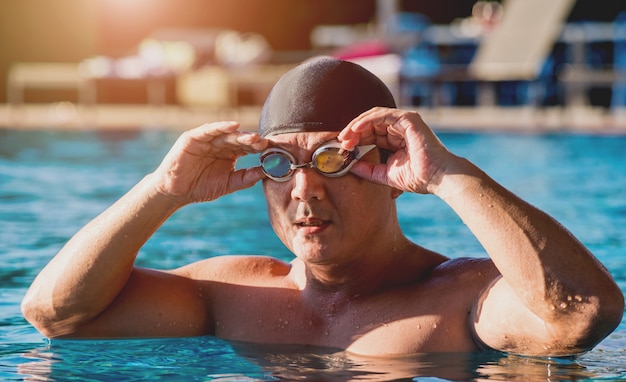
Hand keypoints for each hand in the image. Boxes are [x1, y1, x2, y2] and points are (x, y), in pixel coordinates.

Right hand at [151, 121, 267, 203]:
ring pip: (226, 134)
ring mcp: (207, 139)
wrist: (176, 192)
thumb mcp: (228, 184)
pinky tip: (234, 126)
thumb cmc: (200, 188)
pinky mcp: (194, 137)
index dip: (258, 148)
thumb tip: (266, 172)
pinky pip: (209, 130)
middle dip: (252, 141)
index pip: (246, 148)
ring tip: (253, 137)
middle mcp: (219, 144)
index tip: (271, 151)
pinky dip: (221, 127)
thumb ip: (246, 178)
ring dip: (240, 134)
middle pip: (239, 139)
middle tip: (264, 143)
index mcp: (229, 153)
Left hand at [338, 107, 456, 193]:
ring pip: (373, 116)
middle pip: (369, 124)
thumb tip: (350, 166)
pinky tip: (356, 129)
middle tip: (340, 142)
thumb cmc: (417, 177)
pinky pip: (382, 115)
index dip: (355, 140)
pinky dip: (367, 120)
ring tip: (345, 136)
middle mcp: (399, 128)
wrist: (438, 178)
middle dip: (353, 132)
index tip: (342, 149)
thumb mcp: (385, 174)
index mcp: (395, 139)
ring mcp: (404, 122)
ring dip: (357, 125)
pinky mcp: (408, 119)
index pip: (370, 134)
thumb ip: (368, 169)